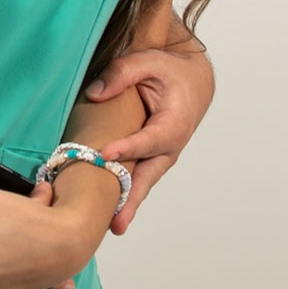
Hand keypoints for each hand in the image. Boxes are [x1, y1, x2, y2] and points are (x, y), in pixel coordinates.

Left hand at [84, 42, 213, 232]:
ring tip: (111, 227)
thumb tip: (95, 93)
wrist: (192, 82)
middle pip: (148, 175)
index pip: (149, 139)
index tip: (106, 155)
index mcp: (174, 122)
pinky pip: (136, 179)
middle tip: (116, 222)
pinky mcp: (150, 160)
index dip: (129, 148)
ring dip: (127, 205)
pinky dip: (123, 195)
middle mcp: (169, 146)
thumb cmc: (169, 71)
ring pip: (142, 183)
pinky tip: (107, 212)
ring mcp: (160, 157)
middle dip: (131, 199)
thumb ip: (122, 73)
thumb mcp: (148, 61)